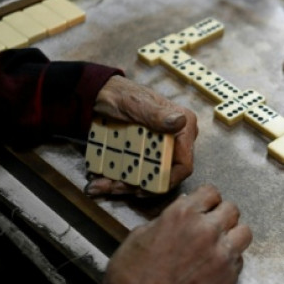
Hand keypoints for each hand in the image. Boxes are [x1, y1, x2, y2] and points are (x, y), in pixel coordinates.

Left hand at [85, 76, 198, 195]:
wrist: (99, 94)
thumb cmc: (120, 94)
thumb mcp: (136, 104)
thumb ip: (157, 114)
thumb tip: (180, 122)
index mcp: (183, 128)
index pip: (184, 165)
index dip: (167, 181)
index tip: (142, 189)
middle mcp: (175, 141)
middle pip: (162, 175)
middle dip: (137, 186)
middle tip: (113, 187)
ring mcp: (159, 149)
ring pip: (146, 178)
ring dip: (123, 185)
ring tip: (100, 185)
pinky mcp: (144, 154)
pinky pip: (135, 173)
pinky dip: (117, 180)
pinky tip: (99, 182)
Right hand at [102, 184, 251, 283]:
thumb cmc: (131, 273)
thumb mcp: (141, 234)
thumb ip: (168, 218)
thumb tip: (181, 212)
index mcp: (183, 214)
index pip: (211, 192)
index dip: (205, 199)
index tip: (202, 206)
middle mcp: (207, 230)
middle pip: (232, 209)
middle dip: (220, 215)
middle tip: (209, 225)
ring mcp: (221, 255)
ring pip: (243, 233)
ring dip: (231, 236)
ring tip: (218, 244)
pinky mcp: (228, 277)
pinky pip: (239, 259)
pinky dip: (229, 260)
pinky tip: (213, 265)